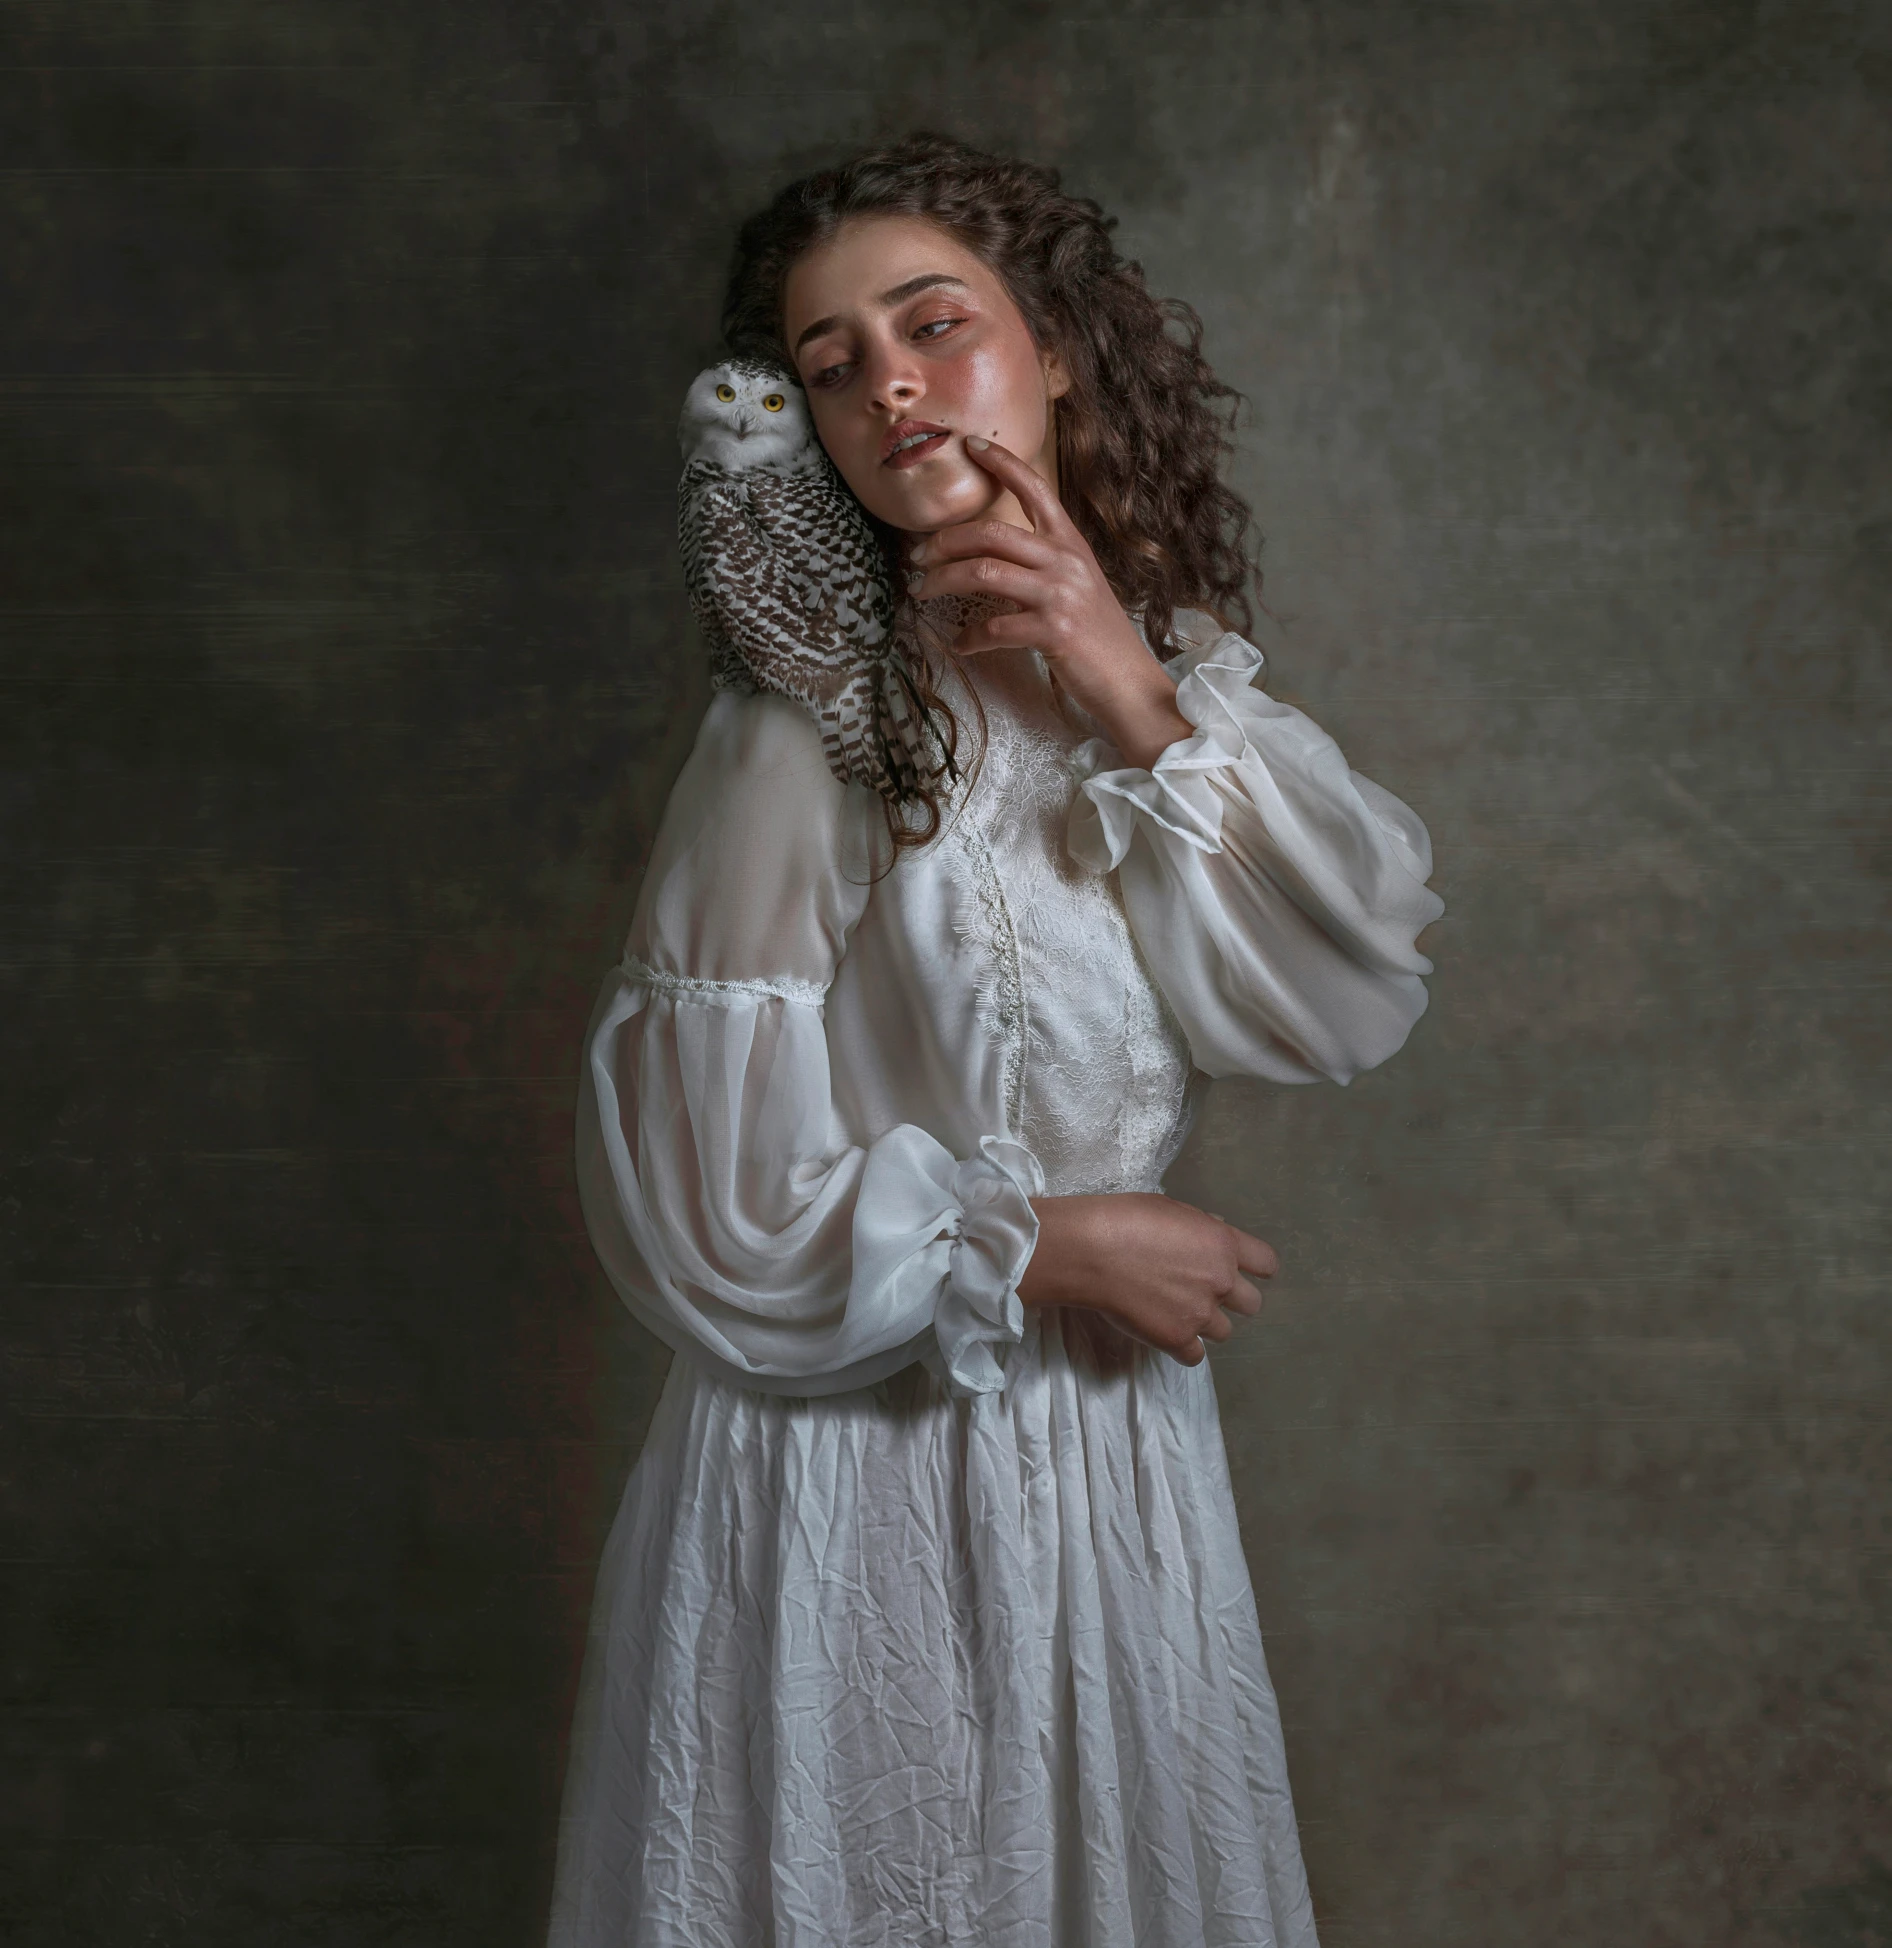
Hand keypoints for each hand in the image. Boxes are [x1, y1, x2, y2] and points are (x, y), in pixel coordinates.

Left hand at [904, 437, 1194, 769]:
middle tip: (919, 557)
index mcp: (1071, 542)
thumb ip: (1044, 562)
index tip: (972, 446)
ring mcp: (1060, 595)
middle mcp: (1065, 560)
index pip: (1035, 488)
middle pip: (992, 532)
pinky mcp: (1052, 631)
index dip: (1002, 463)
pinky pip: (993, 628)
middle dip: (945, 541)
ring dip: (943, 581)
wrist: (1127, 679)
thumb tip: (992, 555)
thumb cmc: (1096, 635)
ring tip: (924, 591)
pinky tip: (961, 644)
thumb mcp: (1077, 584)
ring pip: (984, 573)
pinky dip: (969, 636)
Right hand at [1015, 1191, 1280, 1365]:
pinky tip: (1165, 1333)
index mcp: (1223, 1244)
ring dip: (1205, 1323)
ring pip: (1224, 1332)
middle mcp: (1220, 1281)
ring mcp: (1200, 1314)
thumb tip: (1213, 1238)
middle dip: (1232, 1300)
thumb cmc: (1125, 1219)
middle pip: (1252, 1304)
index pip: (1266, 1263)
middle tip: (1203, 1294)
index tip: (1242, 1272)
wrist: (1091, 1252)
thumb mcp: (1171, 1210)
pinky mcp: (1177, 1339)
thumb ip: (1201, 1229)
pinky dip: (1183, 1347)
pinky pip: (1195, 1356)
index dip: (1256, 1269)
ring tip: (1176, 1312)